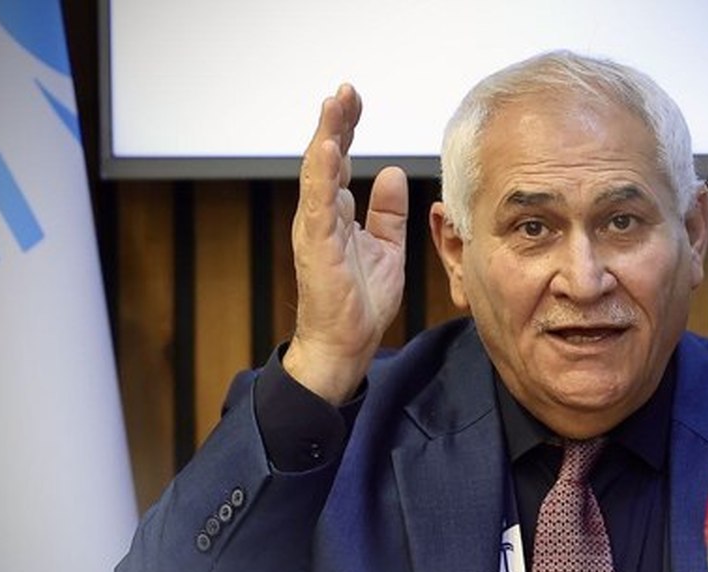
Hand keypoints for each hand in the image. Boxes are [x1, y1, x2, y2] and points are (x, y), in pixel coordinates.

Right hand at [285, 84, 407, 403]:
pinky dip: (320, 174)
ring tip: (335, 103)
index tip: (355, 100)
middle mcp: (320, 215)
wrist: (345, 345)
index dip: (346, 129)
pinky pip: (317, 204)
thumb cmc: (360, 303)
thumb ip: (387, 213)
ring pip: (317, 173)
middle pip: (325, 158)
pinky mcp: (316, 246)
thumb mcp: (386, 249)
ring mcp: (315, 229)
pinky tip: (327, 148)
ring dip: (326, 136)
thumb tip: (391, 173)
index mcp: (335, 214)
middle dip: (336, 122)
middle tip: (347, 90)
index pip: (338, 162)